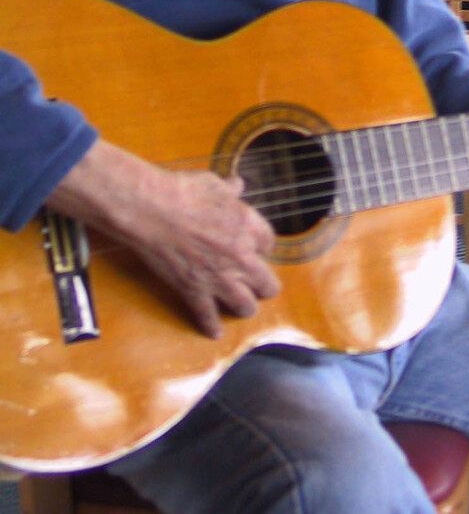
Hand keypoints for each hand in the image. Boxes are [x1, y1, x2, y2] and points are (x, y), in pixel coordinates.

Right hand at [48, 141, 279, 338]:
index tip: (258, 248)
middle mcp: (240, 255)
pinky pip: (207, 316)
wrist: (151, 210)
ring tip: (244, 307)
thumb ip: (229, 190)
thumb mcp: (213, 182)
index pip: (270, 243)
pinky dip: (211, 326)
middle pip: (267, 282)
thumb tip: (236, 185)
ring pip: (245, 306)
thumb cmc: (182, 190)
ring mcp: (217, 276)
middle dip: (266, 285)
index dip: (264, 246)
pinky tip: (215, 332)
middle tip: (262, 286)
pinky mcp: (193, 290)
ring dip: (246, 307)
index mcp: (247, 225)